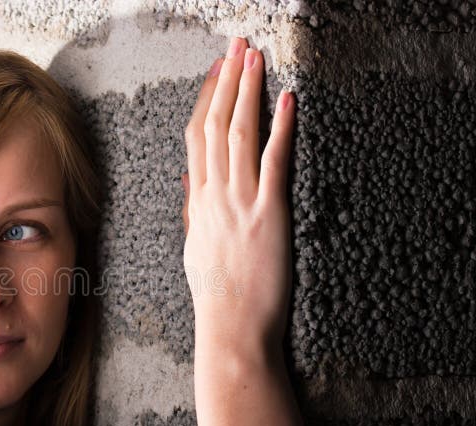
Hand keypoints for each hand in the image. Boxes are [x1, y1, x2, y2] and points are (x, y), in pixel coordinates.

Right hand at [182, 37, 295, 354]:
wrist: (230, 329)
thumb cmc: (216, 294)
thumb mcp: (196, 248)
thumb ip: (192, 210)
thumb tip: (188, 181)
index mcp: (198, 202)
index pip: (198, 138)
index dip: (208, 99)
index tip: (217, 71)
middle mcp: (215, 195)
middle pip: (217, 125)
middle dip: (227, 80)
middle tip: (238, 45)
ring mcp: (241, 203)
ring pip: (240, 135)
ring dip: (249, 92)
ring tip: (256, 58)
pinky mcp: (269, 216)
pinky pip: (274, 164)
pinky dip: (281, 129)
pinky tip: (287, 101)